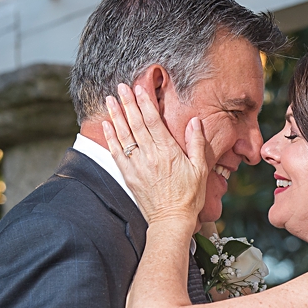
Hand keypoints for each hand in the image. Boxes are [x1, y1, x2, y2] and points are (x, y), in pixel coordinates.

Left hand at [100, 81, 211, 227]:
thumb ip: (197, 143)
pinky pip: (116, 153)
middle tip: (120, 86)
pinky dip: (111, 138)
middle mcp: (150, 155)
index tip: (138, 87)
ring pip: (124, 135)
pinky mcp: (129, 176)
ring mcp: (137, 166)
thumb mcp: (200, 168)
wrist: (171, 221)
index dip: (145, 103)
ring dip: (116, 116)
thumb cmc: (189, 196)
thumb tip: (195, 120)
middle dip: (128, 103)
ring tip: (109, 100)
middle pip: (136, 124)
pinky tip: (107, 125)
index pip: (153, 121)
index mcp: (168, 151)